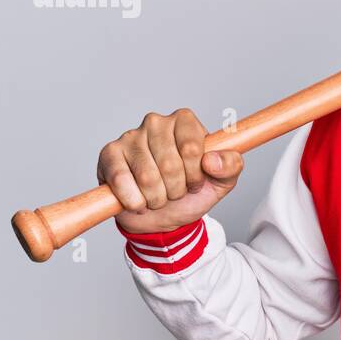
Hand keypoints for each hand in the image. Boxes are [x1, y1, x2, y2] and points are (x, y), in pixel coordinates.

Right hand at [96, 109, 243, 233]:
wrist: (162, 217)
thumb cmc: (190, 193)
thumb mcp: (221, 182)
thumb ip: (231, 166)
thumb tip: (212, 160)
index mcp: (185, 121)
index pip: (191, 148)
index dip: (195, 175)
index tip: (195, 183)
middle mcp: (156, 122)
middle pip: (170, 164)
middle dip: (176, 190)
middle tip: (175, 192)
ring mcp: (130, 136)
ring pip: (147, 177)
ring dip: (156, 198)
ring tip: (158, 196)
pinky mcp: (109, 154)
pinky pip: (122, 181)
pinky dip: (134, 200)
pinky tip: (138, 200)